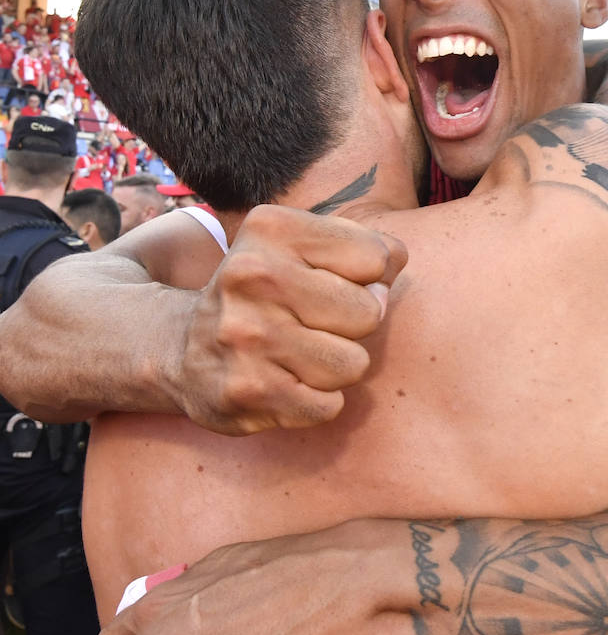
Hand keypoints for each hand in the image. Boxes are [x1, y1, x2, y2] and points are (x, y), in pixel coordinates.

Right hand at [174, 206, 407, 432]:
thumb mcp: (303, 248)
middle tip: (314, 324)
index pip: (376, 257)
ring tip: (299, 354)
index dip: (369, 278)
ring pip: (352, 364)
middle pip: (369, 313)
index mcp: (272, 228)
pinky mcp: (245, 392)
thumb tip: (396, 261)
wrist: (184, 348)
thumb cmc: (267, 293)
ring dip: (336, 366)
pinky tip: (284, 384)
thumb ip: (363, 246)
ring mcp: (246, 336)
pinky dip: (316, 401)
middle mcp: (252, 275)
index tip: (333, 283)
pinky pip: (327, 406)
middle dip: (354, 325)